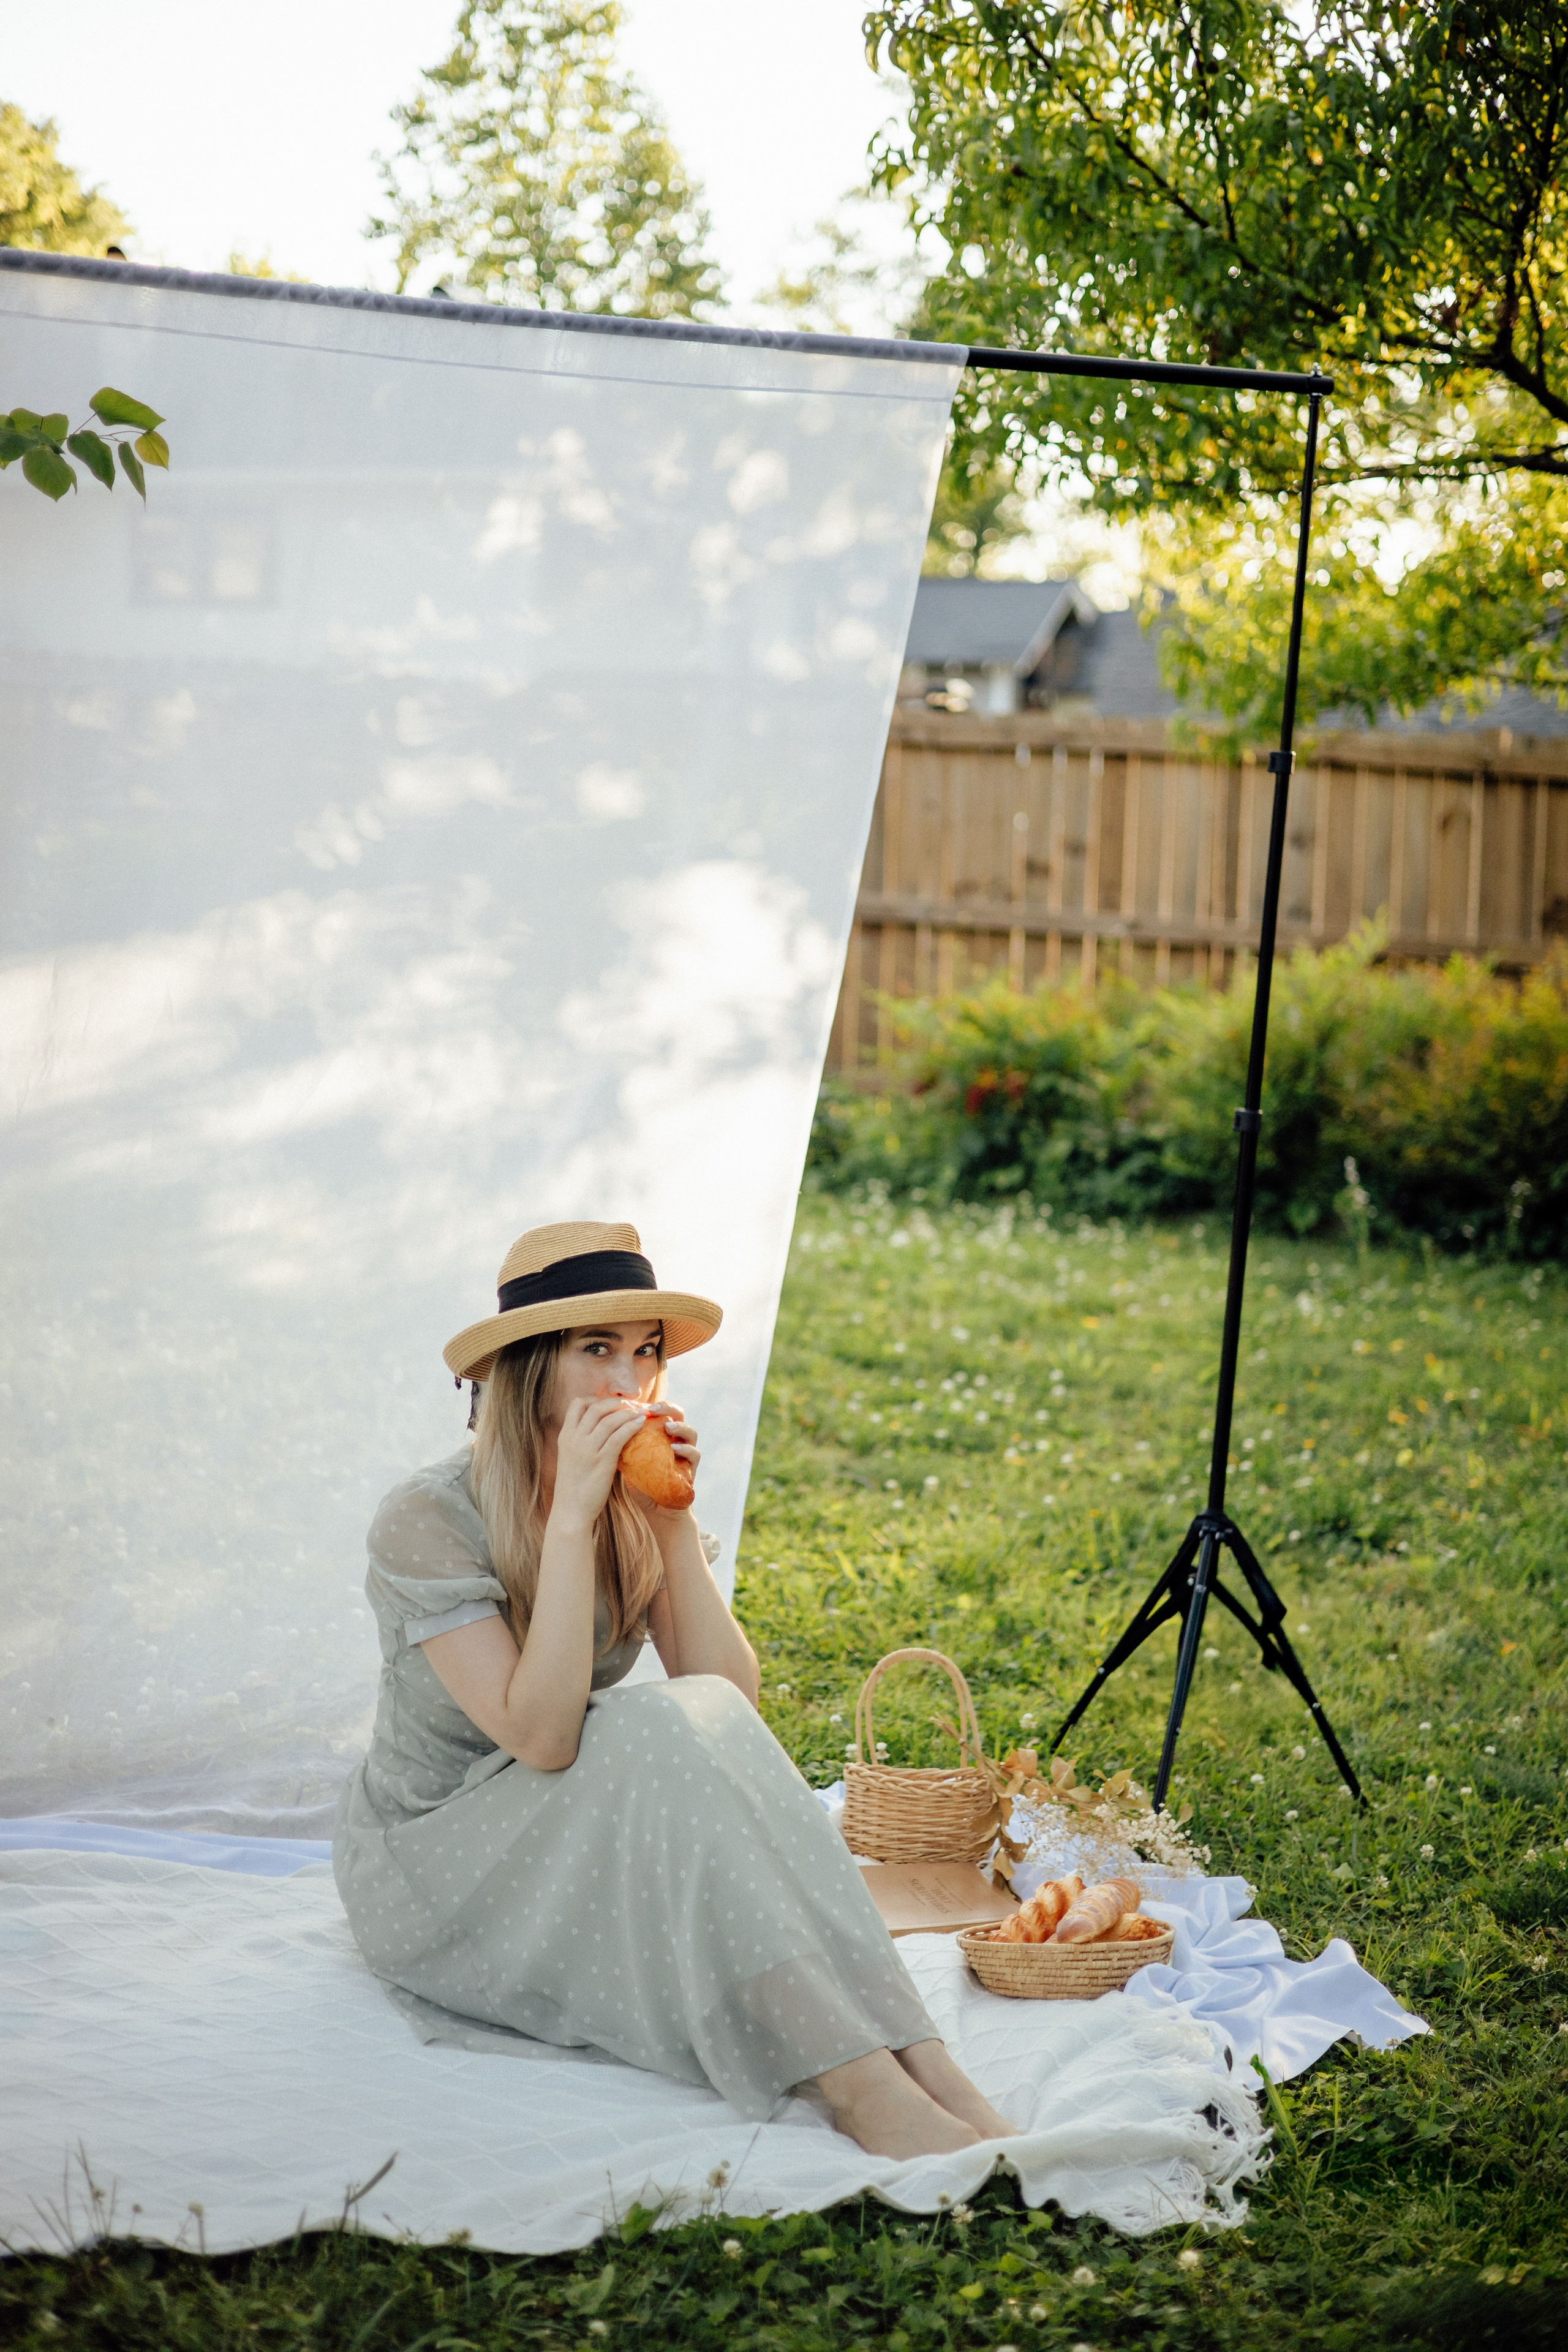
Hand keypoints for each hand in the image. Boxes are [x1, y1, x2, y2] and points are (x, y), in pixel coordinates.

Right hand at [551, 1394, 644, 1530]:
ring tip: (641, 1412)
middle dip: (616, 1402)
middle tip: (631, 1404)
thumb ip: (582, 1443)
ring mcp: (587, 1449)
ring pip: (610, 1419)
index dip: (595, 1399)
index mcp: (565, 1436)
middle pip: (596, 1407)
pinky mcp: (601, 1461)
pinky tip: (641, 1425)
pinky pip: (619, 1436)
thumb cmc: (574, 1488)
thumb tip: (602, 1431)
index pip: (577, 1404)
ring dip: (629, 1412)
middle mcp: (574, 1439)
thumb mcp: (571, 1459)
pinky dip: (632, 1426)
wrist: (570, 1511)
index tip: (610, 1404)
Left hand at [630, 1400, 700, 1518]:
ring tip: (667, 1427)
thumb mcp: (628, 1461)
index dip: (648, 1404)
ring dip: (680, 1427)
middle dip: (667, 1408)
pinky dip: (686, 1450)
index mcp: (661, 1434)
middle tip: (653, 1409)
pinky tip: (675, 1449)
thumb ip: (621, 1443)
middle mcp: (676, 1440)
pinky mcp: (692, 1469)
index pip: (659, 1412)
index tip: (634, 1403)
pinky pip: (695, 1455)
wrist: (654, 1510)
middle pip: (678, 1414)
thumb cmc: (641, 1483)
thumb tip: (599, 1427)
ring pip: (691, 1432)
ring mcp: (686, 1453)